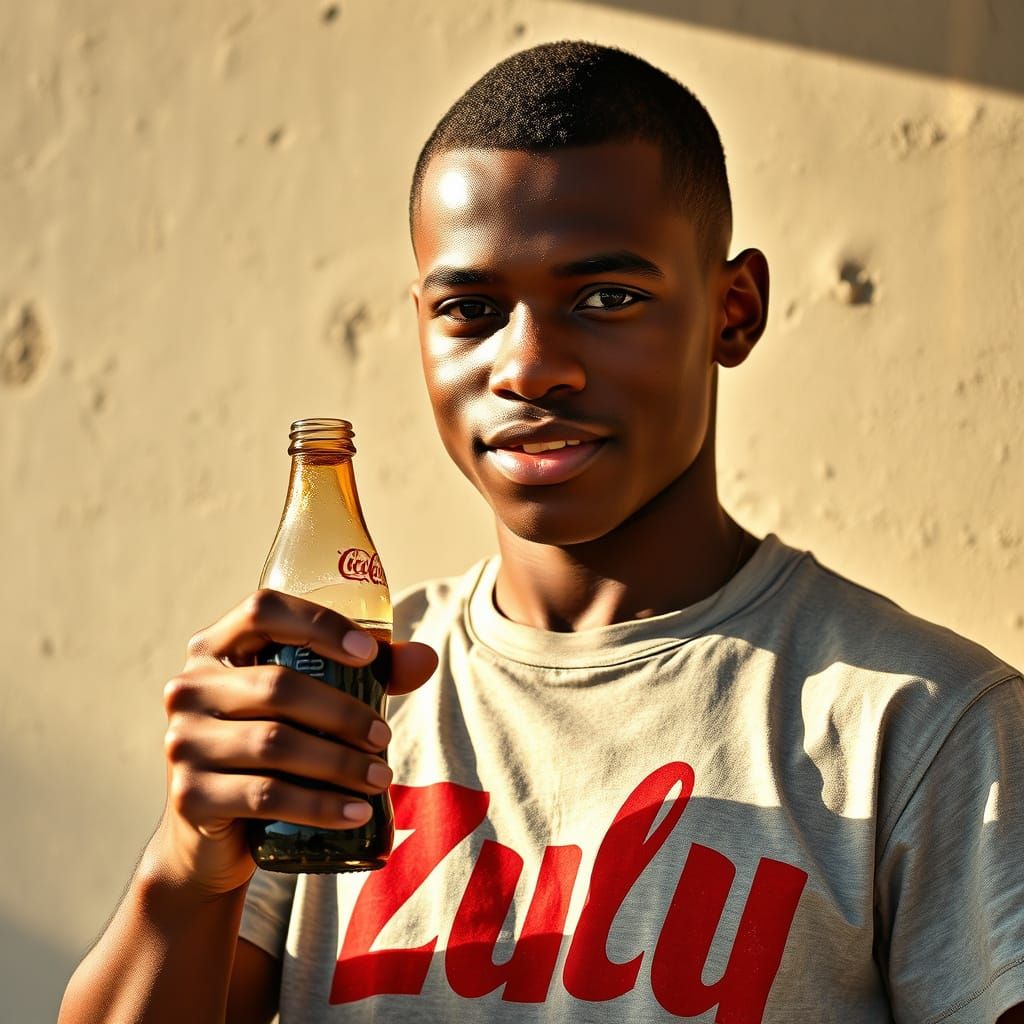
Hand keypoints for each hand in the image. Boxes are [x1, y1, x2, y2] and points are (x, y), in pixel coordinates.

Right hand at [145, 590, 437, 898]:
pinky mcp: (189, 795)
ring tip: (380, 778)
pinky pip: (266, 795)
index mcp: (215, 647)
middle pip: (278, 685)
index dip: (319, 624)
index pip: (263, 611)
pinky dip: (319, 805)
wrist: (210, 835)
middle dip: (344, 713)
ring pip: (275, 742)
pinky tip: (356, 813)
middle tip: (384, 738)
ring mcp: (182, 741)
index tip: (369, 653)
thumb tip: (426, 658)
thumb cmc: (271, 747)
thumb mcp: (308, 704)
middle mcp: (189, 687)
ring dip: (339, 762)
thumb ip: (363, 675)